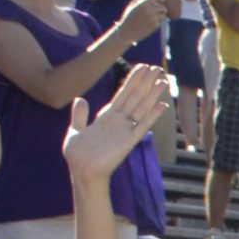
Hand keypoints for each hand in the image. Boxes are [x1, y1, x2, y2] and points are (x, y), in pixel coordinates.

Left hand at [64, 64, 170, 182]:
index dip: (132, 80)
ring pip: (142, 107)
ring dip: (153, 95)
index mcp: (107, 117)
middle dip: (146, 82)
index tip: (142, 67)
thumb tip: (80, 99)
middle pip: (135, 97)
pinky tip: (163, 106)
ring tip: (163, 81)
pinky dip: (153, 115)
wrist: (81, 171)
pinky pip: (142, 125)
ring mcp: (125, 130)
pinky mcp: (129, 140)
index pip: (123, 94)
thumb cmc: (78, 154)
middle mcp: (119, 121)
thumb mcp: (75, 130)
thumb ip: (79, 115)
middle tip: (157, 68)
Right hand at [120, 0, 164, 40]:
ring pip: (164, 15)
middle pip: (163, 7)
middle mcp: (149, 9)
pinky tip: (150, 24)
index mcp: (143, 3)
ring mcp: (153, 18)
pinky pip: (160, 22)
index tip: (159, 2)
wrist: (127, 31)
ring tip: (154, 18)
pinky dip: (157, 23)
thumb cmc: (128, 18)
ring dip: (161, 16)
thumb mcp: (131, 5)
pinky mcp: (155, 25)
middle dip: (161, 9)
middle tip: (158, 12)